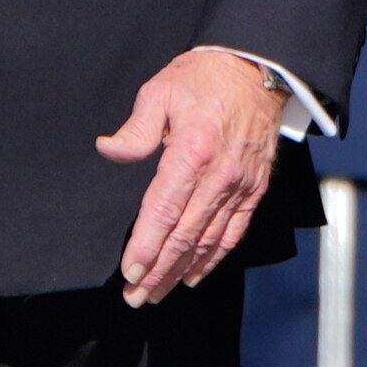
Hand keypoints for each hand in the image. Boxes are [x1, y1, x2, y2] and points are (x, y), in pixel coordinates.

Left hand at [100, 47, 286, 304]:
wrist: (258, 69)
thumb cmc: (204, 78)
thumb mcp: (160, 92)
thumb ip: (136, 129)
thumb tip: (108, 150)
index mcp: (192, 151)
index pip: (164, 211)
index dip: (146, 245)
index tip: (130, 272)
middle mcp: (219, 175)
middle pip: (185, 235)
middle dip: (159, 270)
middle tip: (137, 297)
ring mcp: (240, 185)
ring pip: (209, 240)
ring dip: (182, 271)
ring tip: (159, 293)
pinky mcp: (255, 189)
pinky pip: (234, 231)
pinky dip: (215, 257)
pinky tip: (195, 274)